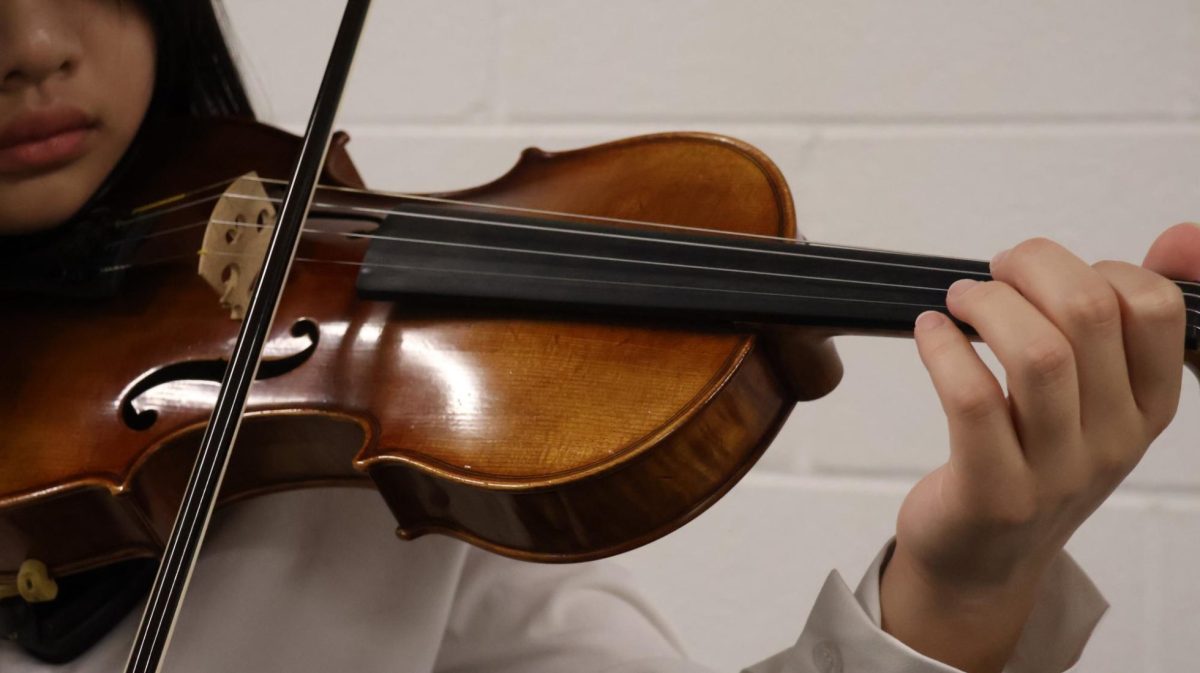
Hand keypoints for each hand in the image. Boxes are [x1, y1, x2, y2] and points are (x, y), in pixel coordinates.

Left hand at [879, 226, 1196, 672]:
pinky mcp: (993, 492)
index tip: (1050, 274)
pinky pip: (973, 399)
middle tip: (995, 271)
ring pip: (1037, 353)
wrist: (981, 561)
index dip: (1098, 266)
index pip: (1157, 307)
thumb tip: (1182, 234)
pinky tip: (930, 332)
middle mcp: (1114, 439)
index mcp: (1149, 407)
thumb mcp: (1100, 395)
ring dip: (987, 303)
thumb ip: (1133, 315)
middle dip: (1032, 266)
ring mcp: (1056, 471)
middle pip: (1090, 313)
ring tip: (960, 300)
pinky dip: (943, 348)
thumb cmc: (1035, 459)